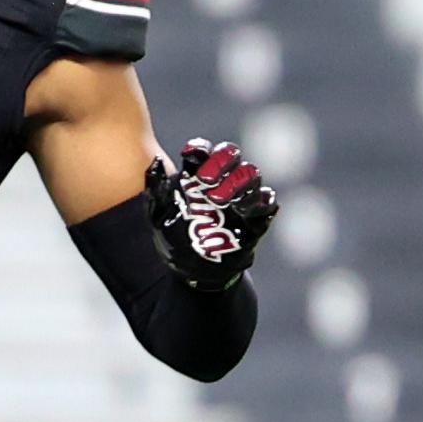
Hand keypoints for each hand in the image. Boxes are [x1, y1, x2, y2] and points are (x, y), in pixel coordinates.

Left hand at [149, 137, 275, 290]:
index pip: (204, 151)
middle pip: (231, 154)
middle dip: (221, 160)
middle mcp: (222, 181)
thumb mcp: (158, 217)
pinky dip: (259, 200)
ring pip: (251, 173)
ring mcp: (241, 197)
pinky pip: (267, 200)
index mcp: (197, 175)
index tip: (190, 156)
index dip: (200, 148)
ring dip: (237, 181)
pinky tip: (242, 210)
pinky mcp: (256, 217)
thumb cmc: (174, 240)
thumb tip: (156, 161)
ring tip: (218, 200)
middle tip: (205, 179)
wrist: (193, 273)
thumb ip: (155, 190)